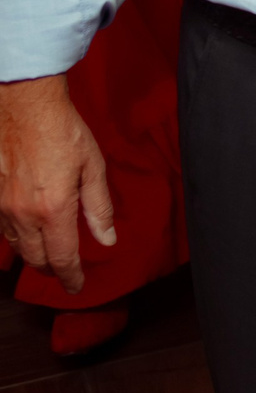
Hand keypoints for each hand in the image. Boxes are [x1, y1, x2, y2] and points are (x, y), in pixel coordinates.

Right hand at [0, 75, 113, 295]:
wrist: (24, 106)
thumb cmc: (64, 132)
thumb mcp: (93, 168)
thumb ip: (99, 208)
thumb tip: (108, 239)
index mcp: (54, 210)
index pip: (62, 258)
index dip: (71, 277)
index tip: (78, 287)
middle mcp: (23, 214)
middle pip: (36, 258)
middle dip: (52, 269)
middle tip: (66, 272)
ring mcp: (1, 206)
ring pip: (16, 245)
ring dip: (33, 254)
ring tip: (47, 256)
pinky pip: (1, 228)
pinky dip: (15, 237)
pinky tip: (25, 233)